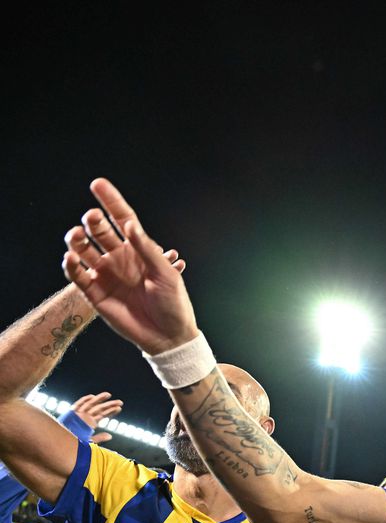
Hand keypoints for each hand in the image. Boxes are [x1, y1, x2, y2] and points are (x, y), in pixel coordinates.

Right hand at [63, 178, 197, 354]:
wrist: (168, 336)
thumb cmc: (173, 302)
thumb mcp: (166, 274)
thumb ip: (147, 249)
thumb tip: (128, 224)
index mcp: (139, 249)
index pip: (122, 219)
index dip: (111, 201)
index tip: (97, 183)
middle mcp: (120, 258)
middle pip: (100, 232)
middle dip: (94, 221)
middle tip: (92, 217)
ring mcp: (106, 274)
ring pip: (84, 250)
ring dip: (77, 240)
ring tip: (77, 235)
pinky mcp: (96, 292)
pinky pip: (78, 276)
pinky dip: (71, 266)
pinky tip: (71, 258)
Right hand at [72, 392, 122, 443]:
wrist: (63, 443)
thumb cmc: (74, 444)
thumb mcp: (89, 441)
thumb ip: (99, 438)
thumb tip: (110, 436)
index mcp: (90, 423)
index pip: (103, 415)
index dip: (111, 411)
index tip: (119, 408)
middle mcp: (85, 417)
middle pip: (99, 409)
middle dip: (110, 405)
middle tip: (120, 402)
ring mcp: (79, 415)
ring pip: (91, 405)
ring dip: (99, 399)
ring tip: (109, 395)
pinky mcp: (71, 414)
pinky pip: (78, 405)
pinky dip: (84, 401)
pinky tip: (92, 396)